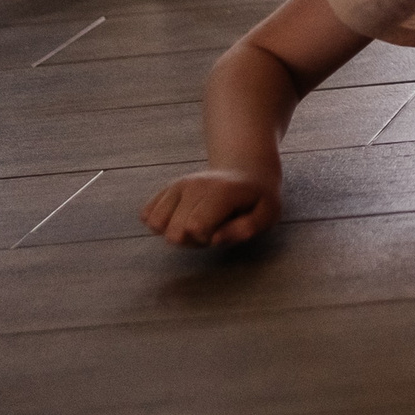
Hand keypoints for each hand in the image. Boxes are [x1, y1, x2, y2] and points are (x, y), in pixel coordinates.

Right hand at [143, 168, 281, 246]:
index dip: (207, 239)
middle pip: (173, 232)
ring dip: (176, 233)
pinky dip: (162, 224)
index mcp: (220, 192)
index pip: (194, 228)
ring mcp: (178, 185)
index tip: (222, 231)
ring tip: (198, 224)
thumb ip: (247, 229)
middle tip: (212, 229)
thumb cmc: (257, 200)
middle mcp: (194, 185)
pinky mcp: (166, 189)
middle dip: (192, 240)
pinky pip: (147, 215)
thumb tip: (216, 238)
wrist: (246, 173)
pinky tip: (183, 218)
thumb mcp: (267, 215)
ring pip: (155, 224)